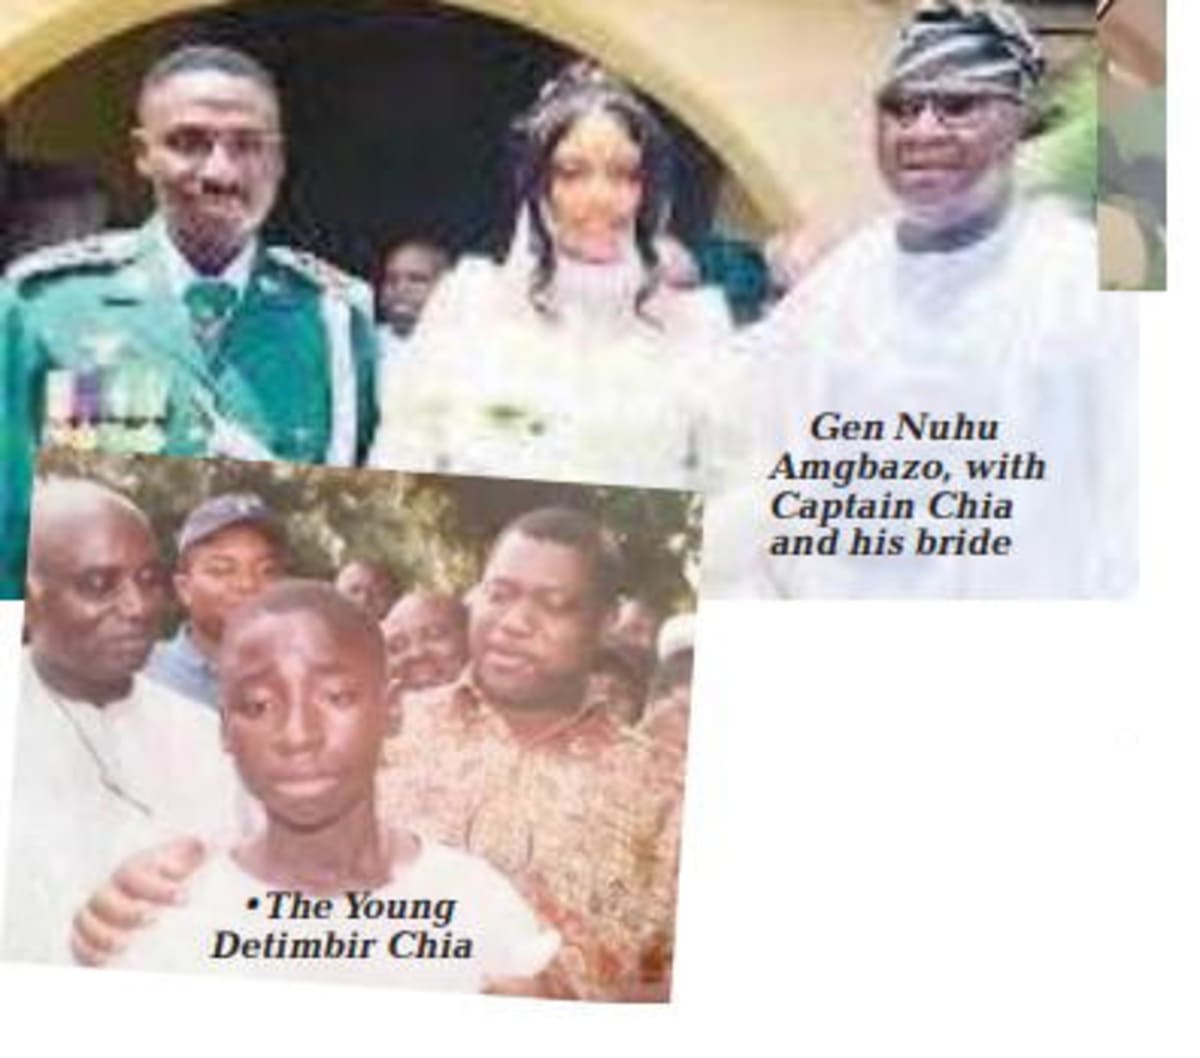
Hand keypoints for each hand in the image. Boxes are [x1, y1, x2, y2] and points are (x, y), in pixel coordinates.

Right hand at [70, 837, 205, 966]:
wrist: (170, 891)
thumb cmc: (184, 872)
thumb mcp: (196, 858)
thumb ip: (209, 847)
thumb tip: (211, 840)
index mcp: (137, 867)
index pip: (134, 874)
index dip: (156, 889)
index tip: (186, 898)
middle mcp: (113, 887)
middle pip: (104, 898)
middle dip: (126, 912)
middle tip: (155, 920)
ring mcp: (99, 911)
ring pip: (85, 920)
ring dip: (103, 935)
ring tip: (128, 945)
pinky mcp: (93, 935)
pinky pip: (77, 944)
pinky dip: (86, 954)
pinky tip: (107, 963)